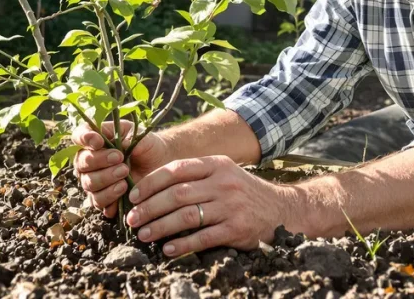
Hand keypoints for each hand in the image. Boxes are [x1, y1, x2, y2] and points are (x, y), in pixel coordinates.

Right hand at [72, 120, 170, 217]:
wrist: (158, 164)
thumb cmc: (145, 145)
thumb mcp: (138, 134)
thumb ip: (128, 137)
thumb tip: (119, 146)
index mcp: (95, 140)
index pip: (79, 136)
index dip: (84, 138)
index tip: (99, 141)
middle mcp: (89, 162)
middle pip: (82, 163)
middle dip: (100, 161)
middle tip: (120, 158)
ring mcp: (94, 182)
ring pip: (89, 184)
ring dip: (106, 179)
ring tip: (125, 173)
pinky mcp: (104, 199)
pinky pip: (98, 203)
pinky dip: (110, 198)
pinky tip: (124, 191)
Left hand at [124, 155, 291, 256]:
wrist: (282, 209)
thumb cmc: (243, 192)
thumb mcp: (223, 173)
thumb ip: (194, 175)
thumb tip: (152, 187)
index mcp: (216, 164)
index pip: (176, 169)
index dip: (150, 182)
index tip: (133, 195)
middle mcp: (223, 182)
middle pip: (177, 194)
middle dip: (149, 207)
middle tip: (132, 219)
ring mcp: (231, 206)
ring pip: (186, 216)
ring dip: (160, 226)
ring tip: (143, 235)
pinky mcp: (236, 228)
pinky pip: (202, 237)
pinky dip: (182, 244)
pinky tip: (167, 248)